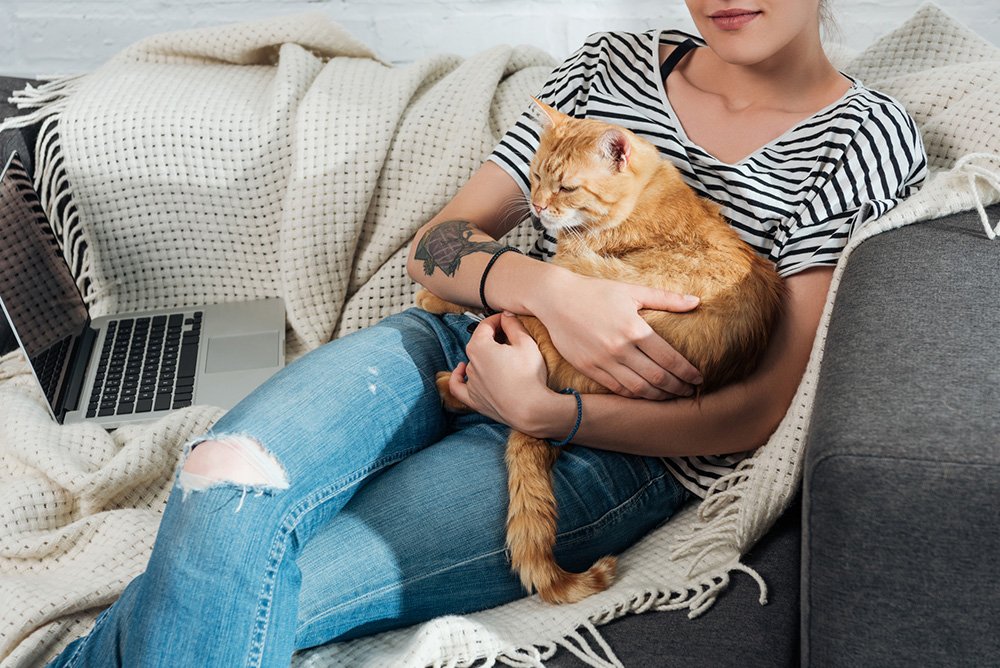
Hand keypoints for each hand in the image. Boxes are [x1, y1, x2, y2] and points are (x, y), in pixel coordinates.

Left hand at [448, 312, 557, 430]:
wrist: (531, 409)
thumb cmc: (529, 375)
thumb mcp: (525, 343)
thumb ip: (513, 325)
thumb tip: (506, 315)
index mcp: (479, 346)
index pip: (485, 325)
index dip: (498, 319)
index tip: (508, 319)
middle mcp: (470, 363)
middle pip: (479, 343)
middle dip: (492, 336)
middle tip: (509, 335)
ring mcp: (471, 383)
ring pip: (473, 362)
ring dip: (484, 356)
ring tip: (502, 356)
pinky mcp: (474, 400)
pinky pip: (459, 386)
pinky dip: (458, 377)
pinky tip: (461, 369)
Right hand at [531, 273, 702, 399]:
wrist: (556, 299)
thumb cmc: (596, 292)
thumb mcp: (632, 291)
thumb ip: (666, 298)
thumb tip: (696, 301)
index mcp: (634, 329)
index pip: (670, 359)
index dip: (687, 372)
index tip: (698, 378)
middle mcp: (620, 348)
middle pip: (657, 378)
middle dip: (677, 387)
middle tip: (689, 392)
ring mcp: (603, 361)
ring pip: (638, 388)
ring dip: (658, 396)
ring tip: (671, 396)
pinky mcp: (588, 368)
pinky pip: (616, 389)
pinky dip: (634, 395)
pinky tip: (644, 394)